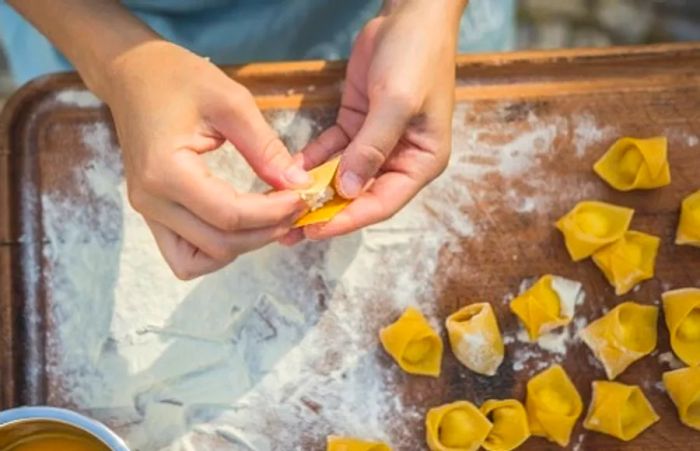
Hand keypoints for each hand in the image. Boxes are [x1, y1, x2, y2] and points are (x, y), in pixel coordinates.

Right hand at [106, 41, 309, 278]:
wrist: (132, 74)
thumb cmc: (177, 78)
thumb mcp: (230, 102)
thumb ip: (265, 147)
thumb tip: (297, 183)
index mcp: (166, 171)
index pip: (229, 215)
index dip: (273, 213)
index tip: (302, 197)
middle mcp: (151, 200)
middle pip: (219, 244)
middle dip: (265, 232)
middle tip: (295, 207)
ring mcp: (147, 212)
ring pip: (200, 260)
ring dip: (241, 247)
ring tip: (269, 218)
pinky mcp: (152, 214)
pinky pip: (184, 255)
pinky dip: (215, 250)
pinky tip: (241, 225)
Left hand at [293, 0, 464, 240]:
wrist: (410, 14)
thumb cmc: (416, 58)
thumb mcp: (397, 103)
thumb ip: (372, 148)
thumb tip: (346, 190)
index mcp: (421, 162)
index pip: (382, 203)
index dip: (348, 219)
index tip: (314, 229)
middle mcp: (400, 158)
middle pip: (360, 195)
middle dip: (326, 211)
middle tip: (289, 229)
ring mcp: (378, 143)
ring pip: (343, 176)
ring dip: (315, 191)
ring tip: (281, 209)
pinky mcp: (357, 124)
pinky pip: (332, 150)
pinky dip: (312, 161)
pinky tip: (288, 171)